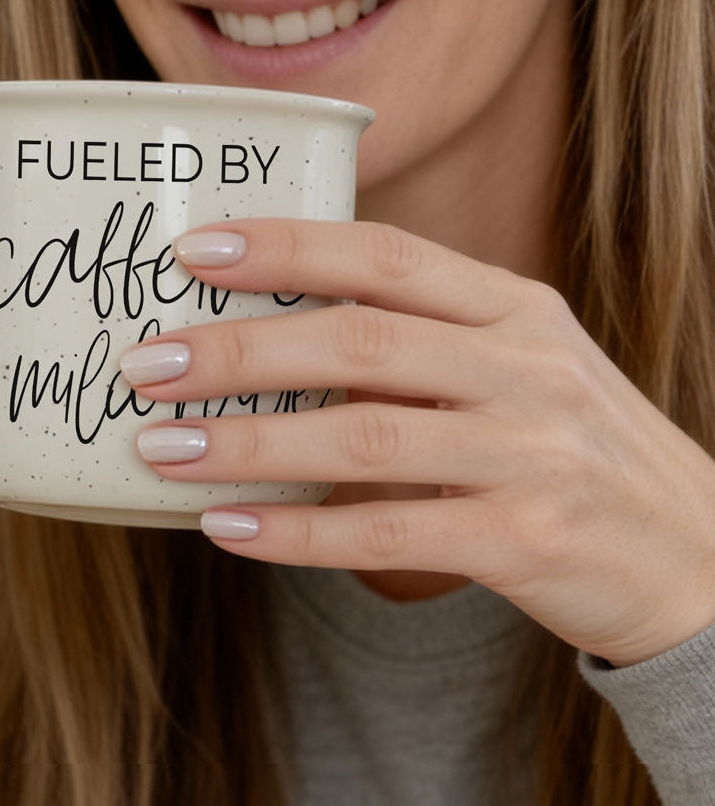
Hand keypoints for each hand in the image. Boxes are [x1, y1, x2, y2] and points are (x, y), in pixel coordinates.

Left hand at [122, 219, 714, 665]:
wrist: (700, 557)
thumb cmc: (576, 453)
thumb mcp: (519, 370)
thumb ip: (422, 345)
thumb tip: (274, 341)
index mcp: (514, 309)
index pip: (385, 256)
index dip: (285, 248)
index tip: (193, 252)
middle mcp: (524, 367)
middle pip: (359, 341)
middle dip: (240, 350)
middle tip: (146, 363)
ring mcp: (532, 453)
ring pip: (365, 438)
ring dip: (249, 444)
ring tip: (163, 450)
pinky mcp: (527, 540)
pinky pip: (390, 533)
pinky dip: (300, 533)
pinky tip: (229, 528)